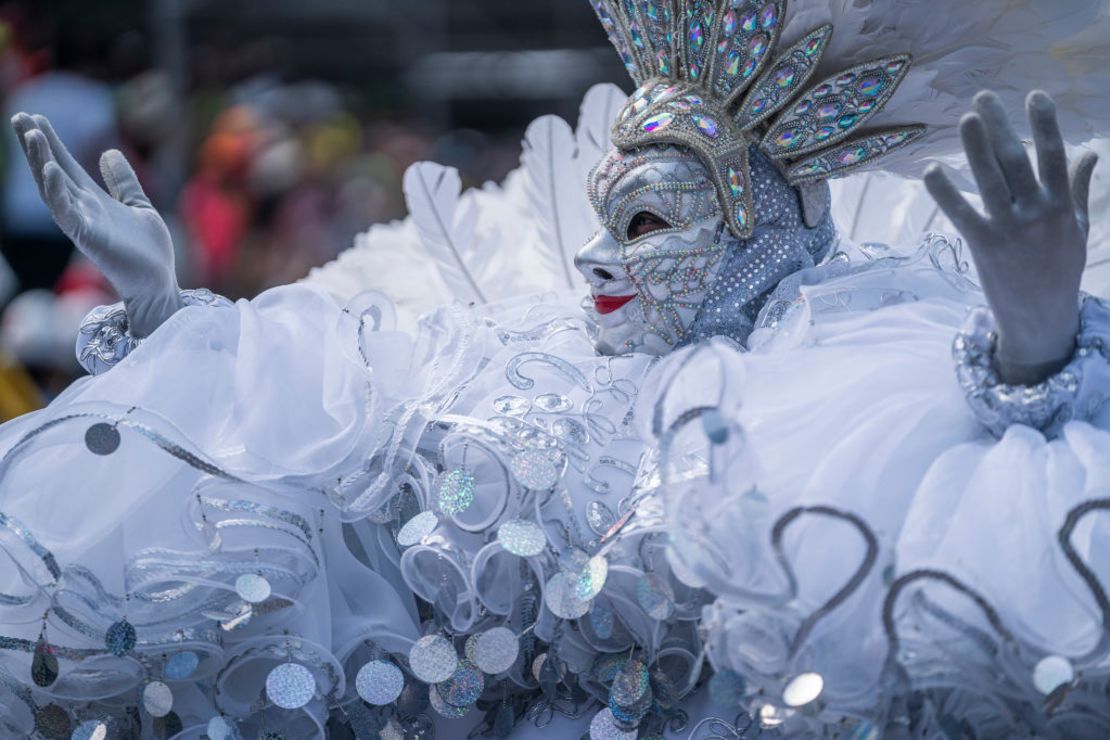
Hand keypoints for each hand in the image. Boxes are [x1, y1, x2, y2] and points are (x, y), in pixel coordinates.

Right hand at [11, 113, 181, 337]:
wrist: (159, 283)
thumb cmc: (148, 250)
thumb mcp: (138, 205)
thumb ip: (123, 181)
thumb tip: (108, 152)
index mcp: (92, 201)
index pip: (65, 166)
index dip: (51, 143)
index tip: (35, 118)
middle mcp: (82, 210)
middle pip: (52, 172)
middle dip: (36, 146)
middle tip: (20, 117)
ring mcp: (83, 224)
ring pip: (53, 189)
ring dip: (41, 161)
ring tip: (33, 134)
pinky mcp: (89, 239)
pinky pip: (67, 214)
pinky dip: (57, 192)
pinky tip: (52, 170)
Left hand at [924, 90, 1097, 384]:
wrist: (1042, 318)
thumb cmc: (1058, 270)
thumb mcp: (1076, 228)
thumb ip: (1075, 188)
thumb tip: (1089, 151)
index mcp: (1060, 206)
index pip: (1054, 155)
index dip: (1045, 124)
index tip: (1035, 95)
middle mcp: (1037, 213)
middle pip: (1017, 160)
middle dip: (1001, 126)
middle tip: (983, 97)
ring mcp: (1010, 229)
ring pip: (992, 180)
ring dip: (978, 148)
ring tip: (966, 119)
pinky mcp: (984, 246)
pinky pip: (962, 214)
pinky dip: (946, 192)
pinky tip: (931, 170)